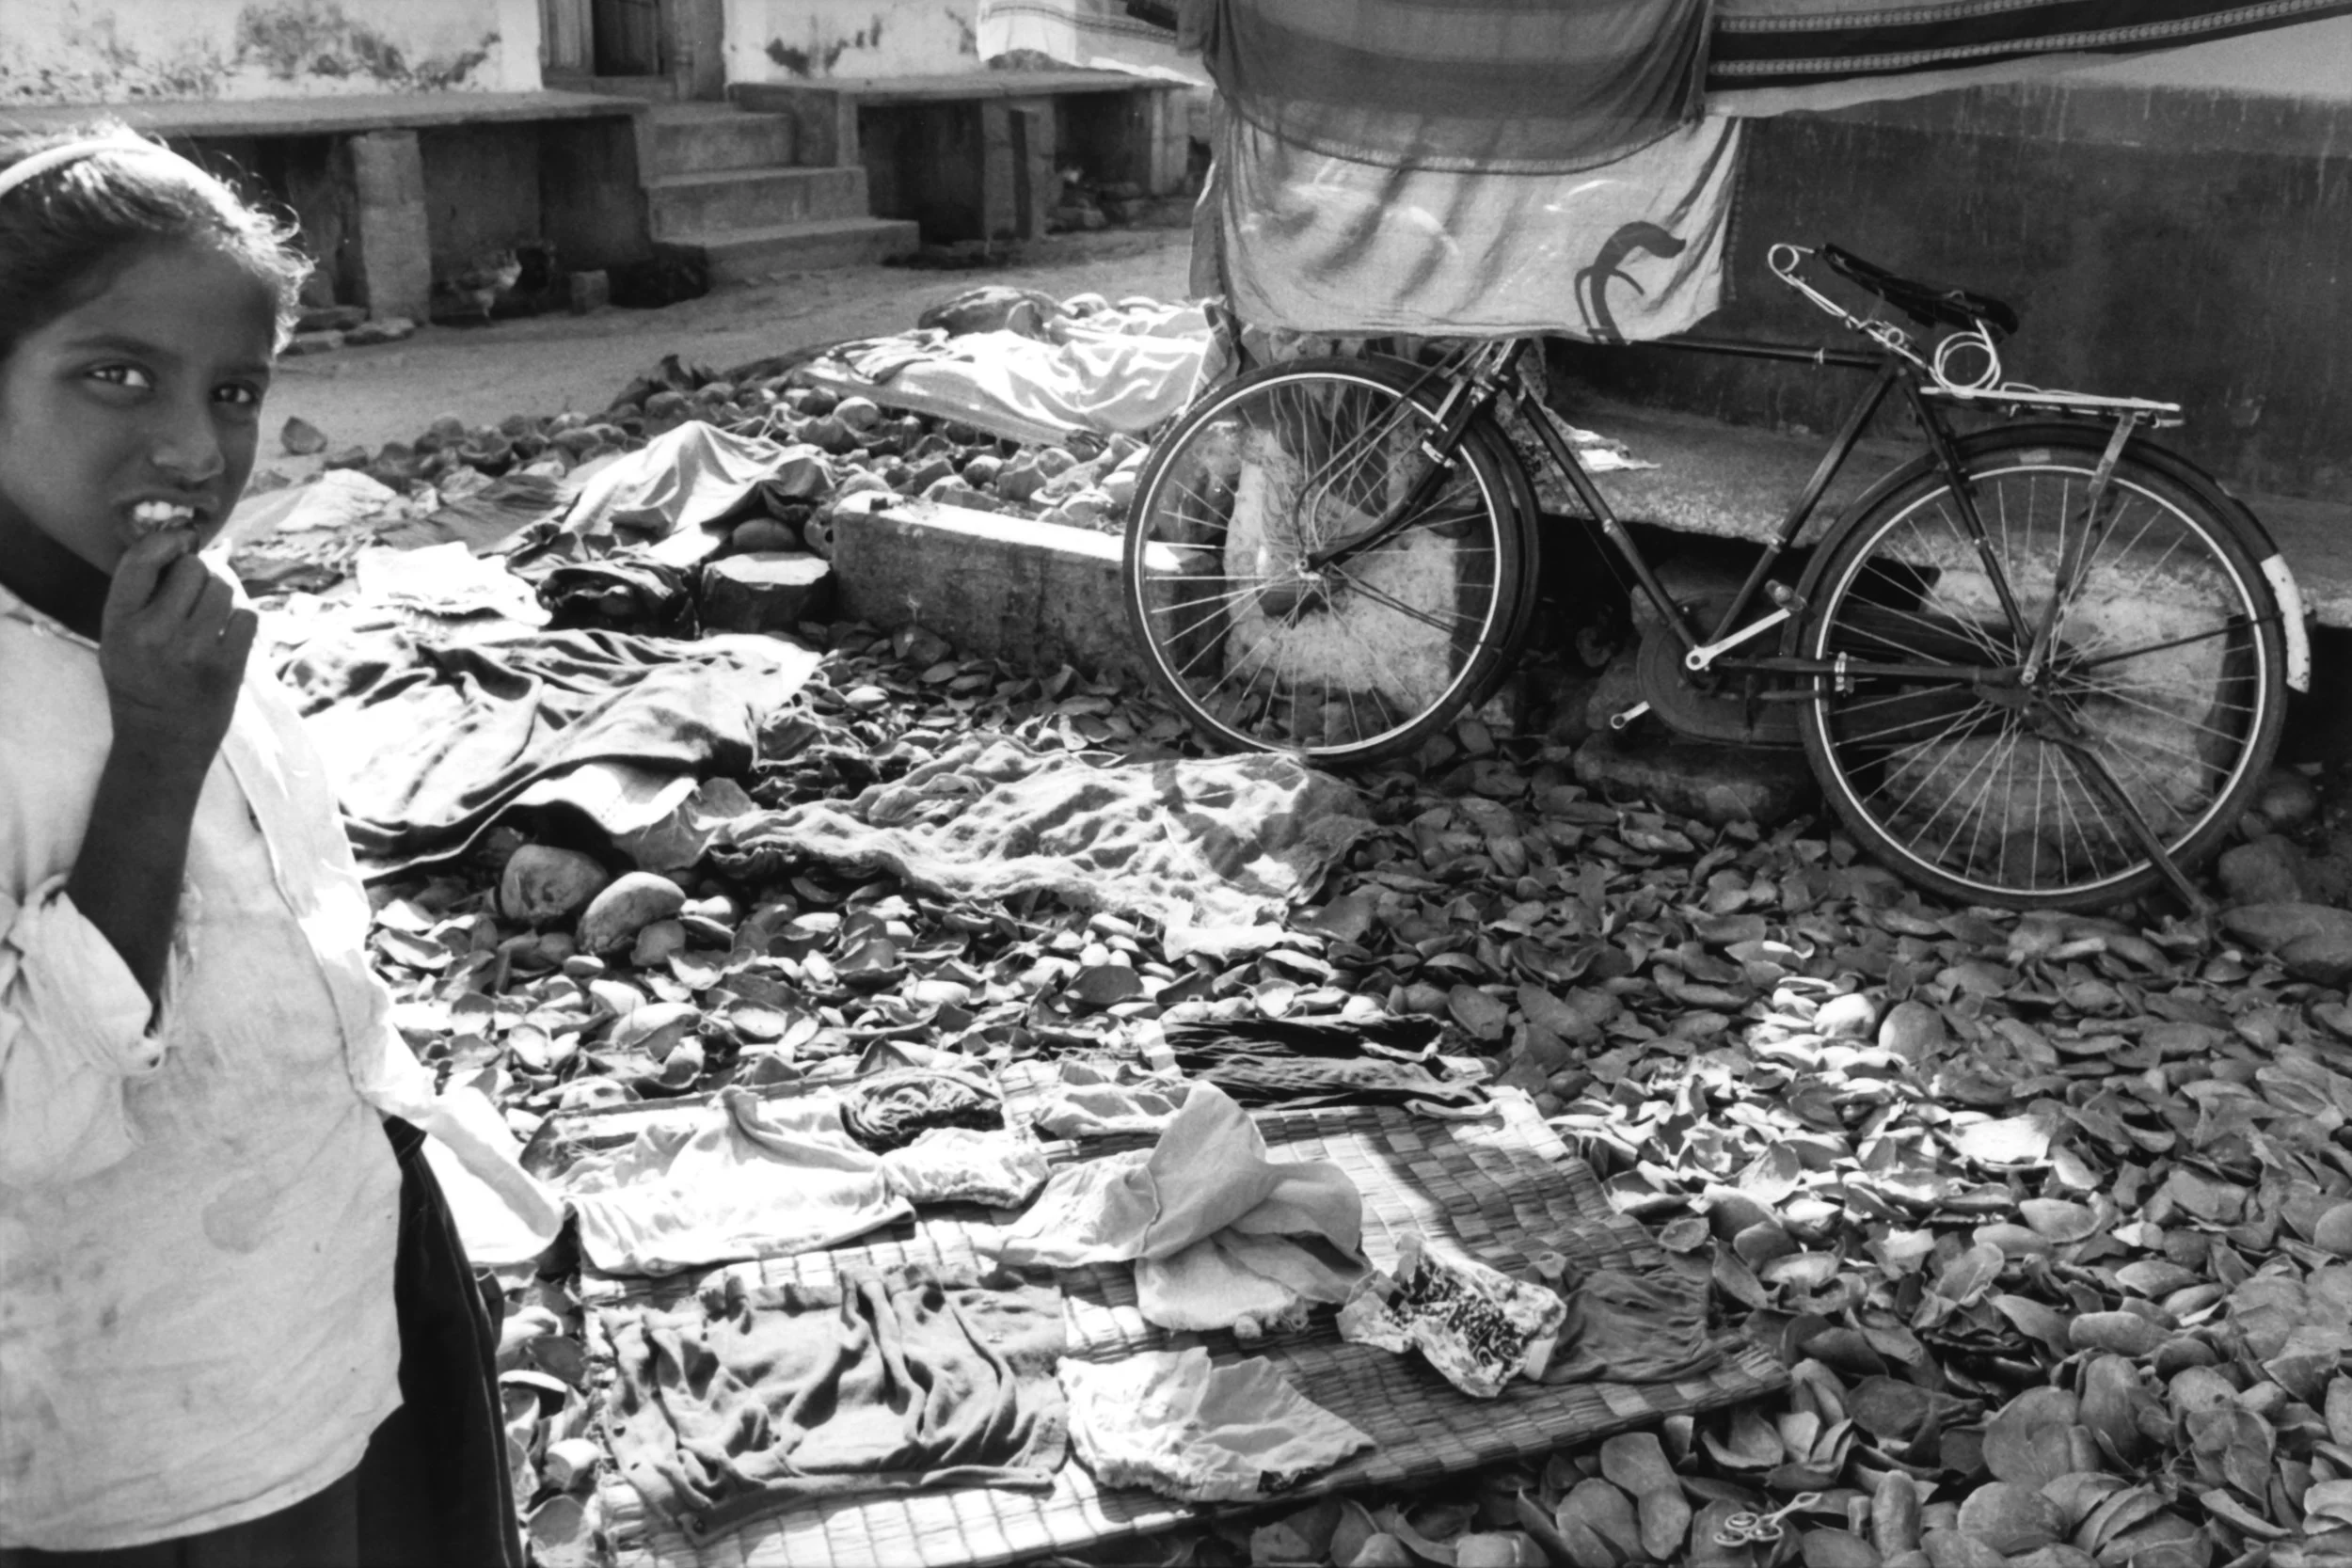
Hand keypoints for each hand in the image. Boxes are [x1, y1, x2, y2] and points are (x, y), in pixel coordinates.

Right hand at [96, 531, 256, 767]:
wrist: (162, 741)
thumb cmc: (142, 679)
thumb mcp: (119, 637)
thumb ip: (141, 593)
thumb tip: (183, 538)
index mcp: (119, 623)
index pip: (140, 560)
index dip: (167, 541)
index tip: (181, 540)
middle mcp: (153, 633)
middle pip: (193, 568)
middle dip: (199, 575)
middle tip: (193, 597)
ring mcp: (192, 650)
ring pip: (224, 588)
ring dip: (223, 595)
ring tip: (209, 618)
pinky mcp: (227, 666)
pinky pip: (247, 615)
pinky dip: (240, 621)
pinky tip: (225, 638)